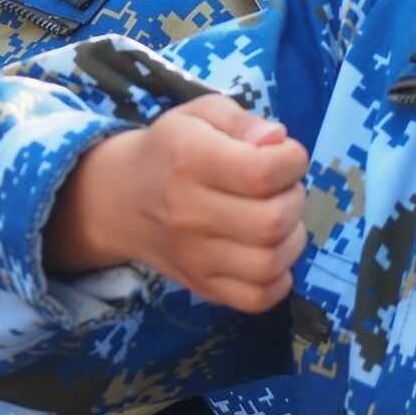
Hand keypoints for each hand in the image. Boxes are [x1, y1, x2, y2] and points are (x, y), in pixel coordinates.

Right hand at [47, 94, 308, 312]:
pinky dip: (278, 278)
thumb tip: (277, 140)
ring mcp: (194, 257)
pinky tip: (269, 250)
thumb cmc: (172, 149)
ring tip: (279, 219)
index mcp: (189, 160)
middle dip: (294, 199)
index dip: (291, 161)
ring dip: (291, 238)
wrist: (121, 199)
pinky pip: (258, 298)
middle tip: (281, 188)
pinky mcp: (202, 287)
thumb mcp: (200, 115)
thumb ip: (242, 121)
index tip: (286, 156)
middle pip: (271, 221)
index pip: (261, 172)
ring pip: (270, 263)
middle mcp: (188, 212)